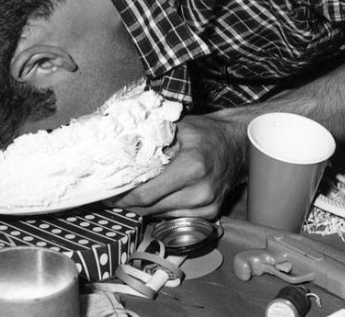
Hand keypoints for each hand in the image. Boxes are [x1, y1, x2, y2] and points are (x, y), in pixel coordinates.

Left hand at [111, 113, 246, 218]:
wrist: (237, 144)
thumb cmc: (205, 132)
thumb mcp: (177, 127)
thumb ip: (152, 139)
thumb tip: (121, 148)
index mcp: (192, 167)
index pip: (148, 193)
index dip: (124, 196)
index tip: (107, 193)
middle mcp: (201, 192)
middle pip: (151, 208)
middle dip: (128, 203)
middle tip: (110, 195)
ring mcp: (207, 206)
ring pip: (161, 214)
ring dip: (141, 208)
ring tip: (125, 196)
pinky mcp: (210, 214)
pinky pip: (175, 216)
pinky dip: (159, 209)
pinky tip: (148, 198)